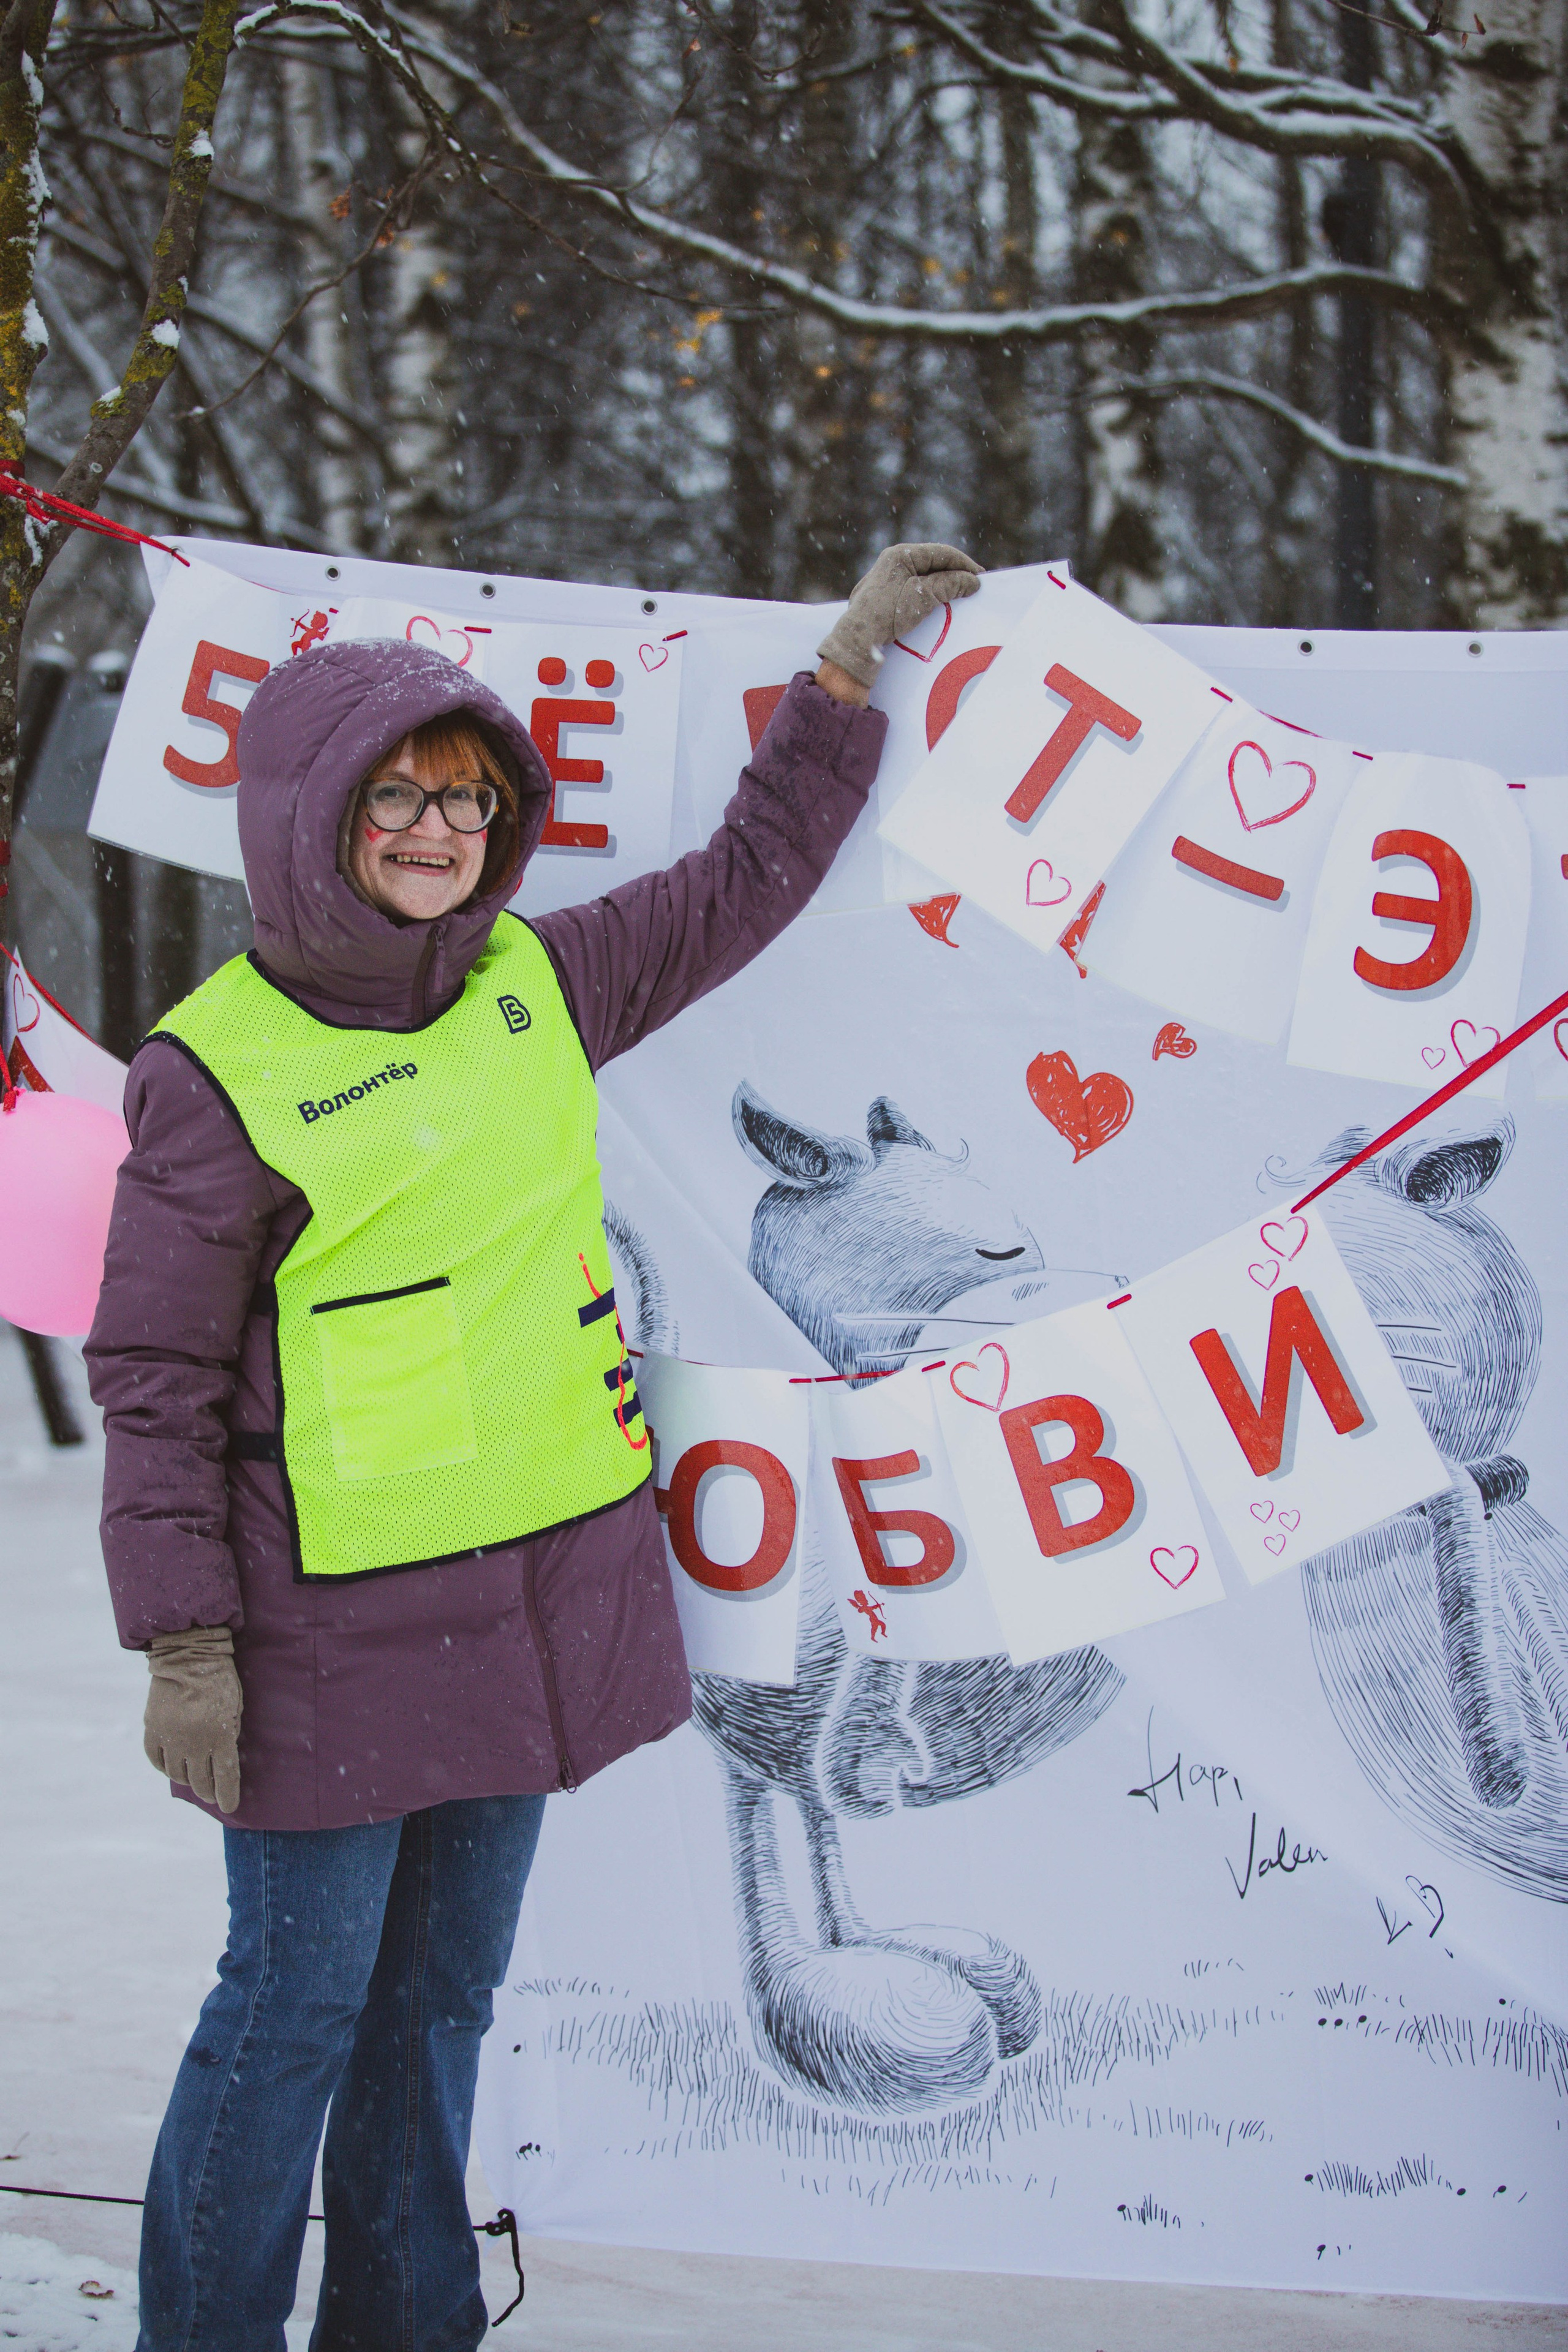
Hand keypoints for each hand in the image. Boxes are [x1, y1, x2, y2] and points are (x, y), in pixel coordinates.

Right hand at [145, 1626, 242, 1813]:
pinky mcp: (152, 1729)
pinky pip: (156, 1760)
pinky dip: (165, 1767)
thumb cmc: (220, 1679)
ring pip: (177, 1774)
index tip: (229, 1807)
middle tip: (212, 1795)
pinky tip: (173, 1767)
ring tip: (194, 1780)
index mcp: (219, 1735)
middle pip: (201, 1781)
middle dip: (209, 1792)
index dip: (227, 1795)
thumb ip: (228, 1735)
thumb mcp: (235, 1708)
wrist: (187, 1655)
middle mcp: (193, 1742)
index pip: (225, 1777)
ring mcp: (170, 1737)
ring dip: (188, 1781)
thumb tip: (221, 1762)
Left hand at [815, 542, 983, 691]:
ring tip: (959, 596)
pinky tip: (939, 605)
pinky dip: (930, 595)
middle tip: (973, 586)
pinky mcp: (884, 596)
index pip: (941, 553)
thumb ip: (950, 584)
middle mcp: (892, 562)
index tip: (980, 577)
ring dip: (943, 585)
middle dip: (954, 574)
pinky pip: (914, 590)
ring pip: (923, 577)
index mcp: (900, 554)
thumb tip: (973, 581)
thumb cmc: (888, 613)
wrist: (858, 639)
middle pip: (932, 563)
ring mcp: (887, 579)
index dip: (964, 564)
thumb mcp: (923, 596)